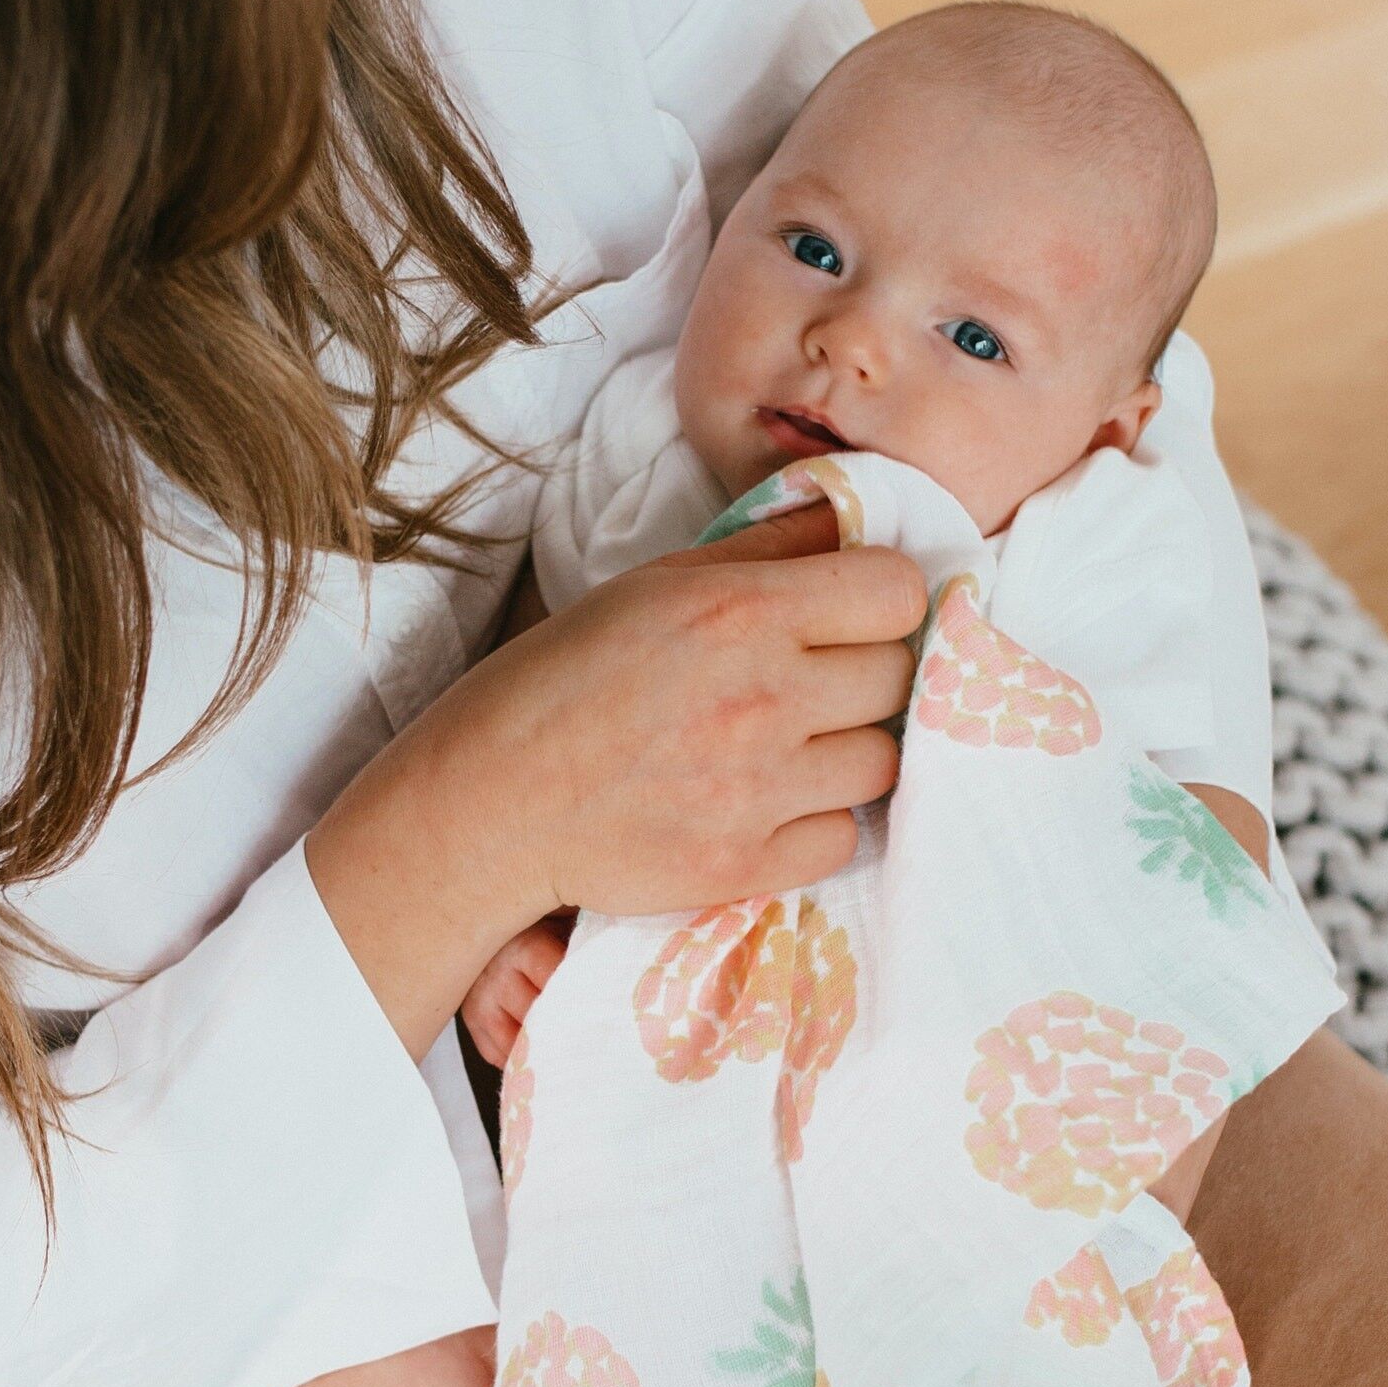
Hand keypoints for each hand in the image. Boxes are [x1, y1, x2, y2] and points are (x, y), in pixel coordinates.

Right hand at [310, 498, 921, 1051]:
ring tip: (787, 748)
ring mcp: (757, 789)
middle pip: (898, 676)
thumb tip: (852, 521)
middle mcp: (761, 696)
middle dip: (866, 674)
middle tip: (813, 685)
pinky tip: (762, 803)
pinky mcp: (746, 865)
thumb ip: (764, 552)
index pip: (897, 591)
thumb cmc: (563, 678)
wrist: (489, 803)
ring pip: (882, 761)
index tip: (852, 616)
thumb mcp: (654, 584)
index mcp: (739, 609)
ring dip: (847, 752)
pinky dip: (814, 823)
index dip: (883, 601)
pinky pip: (842, 838)